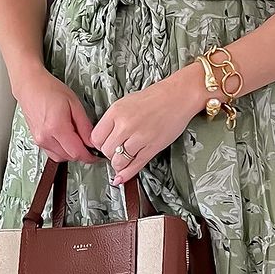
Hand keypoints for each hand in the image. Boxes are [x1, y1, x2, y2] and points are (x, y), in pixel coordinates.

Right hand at [15, 66, 98, 163]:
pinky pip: (53, 153)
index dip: (90, 156)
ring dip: (71, 152)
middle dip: (82, 153)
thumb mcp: (74, 104)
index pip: (77, 152)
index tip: (97, 154)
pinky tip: (66, 139)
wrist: (30, 86)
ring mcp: (39, 140)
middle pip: (69, 157)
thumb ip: (85, 126)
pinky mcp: (37, 141)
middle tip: (89, 143)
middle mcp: (45, 137)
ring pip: (61, 157)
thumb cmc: (50, 90)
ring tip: (76, 138)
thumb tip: (92, 142)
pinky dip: (62, 150)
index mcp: (56, 127)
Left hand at [90, 69, 202, 185]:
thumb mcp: (126, 102)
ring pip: (118, 161)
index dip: (99, 144)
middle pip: (106, 151)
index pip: (96, 137)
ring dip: (118, 164)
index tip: (103, 145)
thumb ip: (113, 120)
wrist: (179, 96)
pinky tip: (121, 177)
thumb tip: (104, 139)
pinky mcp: (152, 147)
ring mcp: (139, 137)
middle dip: (110, 154)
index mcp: (116, 111)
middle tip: (116, 151)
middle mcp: (126, 125)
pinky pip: (135, 165)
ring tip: (122, 160)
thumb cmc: (155, 98)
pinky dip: (126, 174)